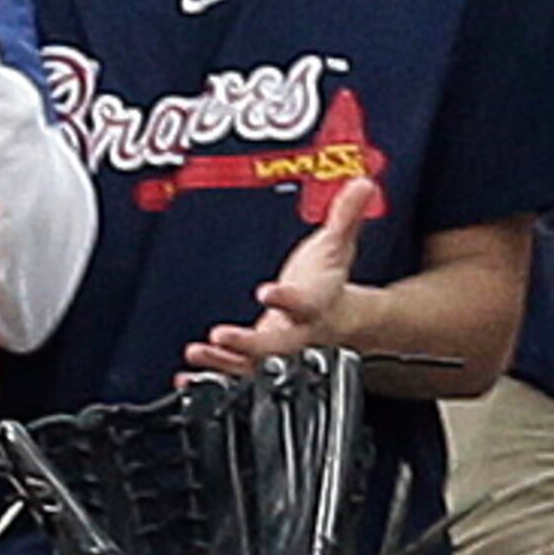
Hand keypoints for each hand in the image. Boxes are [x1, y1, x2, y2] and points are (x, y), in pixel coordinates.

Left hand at [183, 182, 365, 374]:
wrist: (338, 316)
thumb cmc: (330, 280)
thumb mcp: (338, 244)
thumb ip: (346, 215)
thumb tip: (363, 184)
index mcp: (317, 304)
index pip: (305, 304)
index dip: (287, 300)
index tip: (267, 292)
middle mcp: (299, 333)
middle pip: (277, 346)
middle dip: (250, 344)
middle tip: (222, 336)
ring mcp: (278, 348)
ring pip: (255, 363)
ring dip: (226, 361)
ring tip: (200, 352)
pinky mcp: (260, 355)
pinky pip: (238, 369)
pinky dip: (215, 370)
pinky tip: (191, 368)